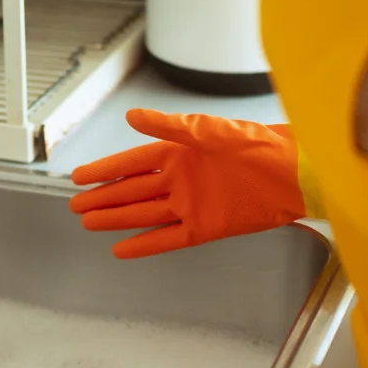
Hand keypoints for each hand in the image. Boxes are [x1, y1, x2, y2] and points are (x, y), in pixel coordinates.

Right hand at [69, 110, 307, 258]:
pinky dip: (145, 245)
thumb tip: (133, 117)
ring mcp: (191, 205)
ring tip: (89, 224)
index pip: (131, 163)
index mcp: (179, 153)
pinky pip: (168, 238)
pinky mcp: (205, 227)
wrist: (292, 173)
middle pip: (132, 192)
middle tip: (76, 207)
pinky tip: (122, 249)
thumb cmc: (257, 144)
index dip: (104, 171)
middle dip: (104, 198)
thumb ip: (170, 126)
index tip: (78, 178)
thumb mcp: (210, 130)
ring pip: (144, 215)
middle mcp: (181, 180)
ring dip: (116, 219)